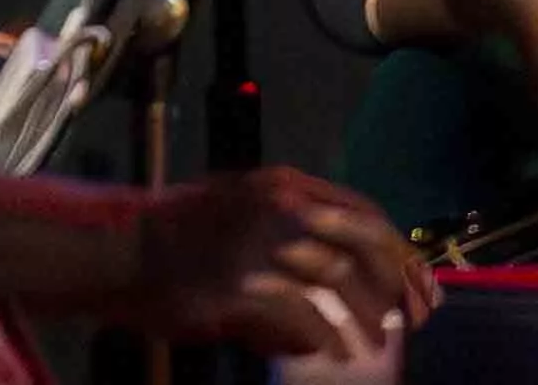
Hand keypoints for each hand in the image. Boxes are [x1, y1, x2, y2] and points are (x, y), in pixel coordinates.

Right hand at [122, 170, 430, 363]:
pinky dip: (325, 337)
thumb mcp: (240, 213)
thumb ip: (292, 228)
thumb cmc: (179, 236)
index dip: (400, 254)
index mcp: (279, 185)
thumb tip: (356, 266)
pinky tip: (330, 352)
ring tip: (370, 342)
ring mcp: (255, 241)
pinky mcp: (239, 282)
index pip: (365, 215)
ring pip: (337, 279)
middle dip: (395, 287)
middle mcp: (273, 205)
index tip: (420, 288)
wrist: (118, 251)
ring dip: (364, 318)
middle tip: (407, 319)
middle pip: (360, 244)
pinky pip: (302, 313)